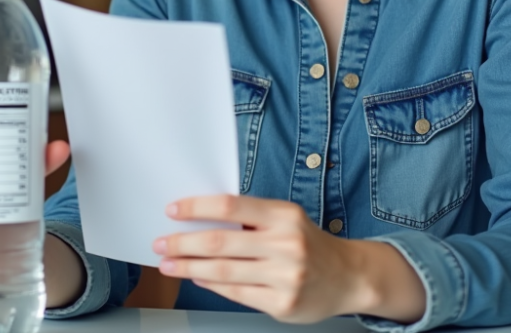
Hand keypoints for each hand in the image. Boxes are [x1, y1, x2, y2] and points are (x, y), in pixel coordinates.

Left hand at [149, 195, 348, 321]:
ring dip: (188, 267)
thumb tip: (199, 220)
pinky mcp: (282, 303)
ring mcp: (285, 276)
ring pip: (223, 271)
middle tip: (161, 243)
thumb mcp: (285, 219)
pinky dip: (211, 284)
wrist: (349, 277)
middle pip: (220, 242)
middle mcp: (286, 244)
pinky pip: (235, 293)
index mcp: (284, 215)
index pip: (230, 206)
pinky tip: (197, 277)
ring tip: (169, 263)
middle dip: (183, 243)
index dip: (196, 208)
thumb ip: (249, 219)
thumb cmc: (309, 243)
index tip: (173, 211)